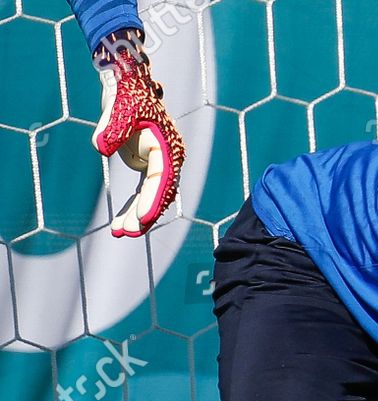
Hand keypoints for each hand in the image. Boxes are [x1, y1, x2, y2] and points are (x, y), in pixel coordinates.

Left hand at [93, 29, 185, 236]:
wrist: (126, 82)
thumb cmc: (125, 93)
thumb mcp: (118, 108)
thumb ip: (111, 128)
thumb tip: (101, 147)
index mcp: (167, 148)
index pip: (162, 180)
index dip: (152, 201)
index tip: (141, 220)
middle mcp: (168, 159)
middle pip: (159, 194)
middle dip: (143, 215)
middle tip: (125, 233)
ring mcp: (158, 163)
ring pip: (152, 196)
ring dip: (138, 215)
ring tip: (119, 234)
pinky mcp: (147, 164)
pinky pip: (143, 191)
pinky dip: (133, 205)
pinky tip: (121, 222)